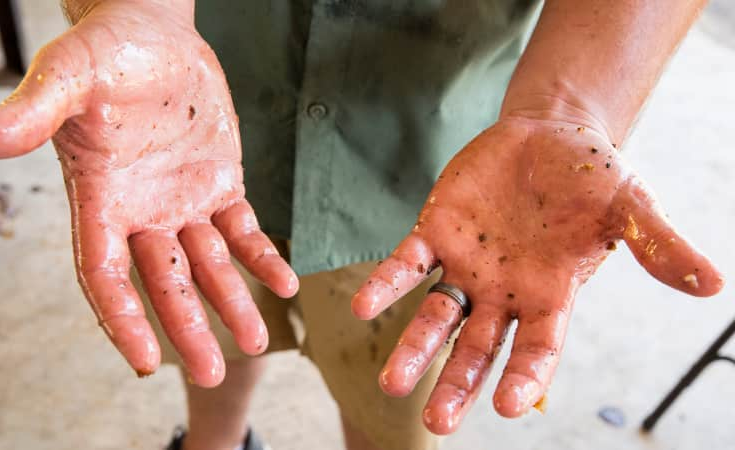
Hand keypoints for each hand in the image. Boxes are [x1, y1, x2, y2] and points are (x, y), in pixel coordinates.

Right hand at [0, 0, 297, 385]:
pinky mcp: (219, 184)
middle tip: (212, 373)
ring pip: (207, 265)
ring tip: (255, 342)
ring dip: (231, 303)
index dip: (122, 319)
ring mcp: (183, 201)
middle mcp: (141, 211)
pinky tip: (285, 283)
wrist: (154, 31)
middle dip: (186, 327)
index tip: (146, 363)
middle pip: (163, 283)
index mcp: (100, 199)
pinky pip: (243, 231)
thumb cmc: (105, 50)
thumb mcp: (67, 77)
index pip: (105, 274)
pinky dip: (261, 257)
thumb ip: (27, 115)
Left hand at [351, 116, 722, 432]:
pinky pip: (406, 266)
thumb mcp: (630, 206)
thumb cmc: (593, 177)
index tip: (508, 408)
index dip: (525, 377)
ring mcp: (467, 267)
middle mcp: (504, 292)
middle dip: (458, 384)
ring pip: (436, 319)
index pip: (538, 349)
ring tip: (392, 383)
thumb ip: (657, 246)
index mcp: (550, 295)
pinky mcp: (436, 234)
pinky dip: (386, 286)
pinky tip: (363, 305)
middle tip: (437, 421)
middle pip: (478, 349)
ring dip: (414, 349)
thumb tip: (712, 286)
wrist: (549, 134)